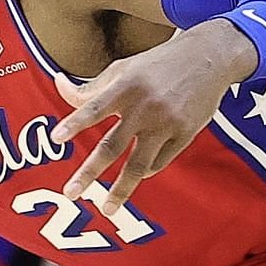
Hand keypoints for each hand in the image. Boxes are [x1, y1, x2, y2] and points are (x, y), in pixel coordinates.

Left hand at [52, 19, 256, 214]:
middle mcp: (145, 107)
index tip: (56, 138)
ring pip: (139, 165)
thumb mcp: (124, 69)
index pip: (94, 107)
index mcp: (126, 86)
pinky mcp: (185, 134)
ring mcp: (166, 123)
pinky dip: (145, 171)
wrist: (208, 57)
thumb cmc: (158, 64)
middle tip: (70, 193)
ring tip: (107, 209)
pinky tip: (135, 177)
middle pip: (112, 146)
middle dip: (89, 172)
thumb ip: (92, 86)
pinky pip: (159, 162)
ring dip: (120, 190)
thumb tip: (58, 85)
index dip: (74, 122)